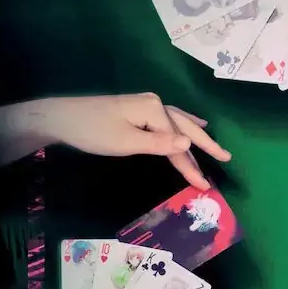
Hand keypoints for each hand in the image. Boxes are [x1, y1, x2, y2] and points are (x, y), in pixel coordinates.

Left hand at [44, 93, 230, 189]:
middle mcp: (155, 103)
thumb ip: (160, 144)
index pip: (179, 142)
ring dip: (195, 135)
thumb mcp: (127, 142)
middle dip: (203, 147)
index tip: (205, 185)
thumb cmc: (93, 131)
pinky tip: (189, 124)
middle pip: (184, 129)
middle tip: (226, 159)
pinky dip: (182, 124)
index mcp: (154, 110)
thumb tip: (189, 142)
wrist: (61, 117)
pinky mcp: (137, 110)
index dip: (192, 165)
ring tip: (214, 144)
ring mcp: (146, 104)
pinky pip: (168, 118)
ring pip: (178, 123)